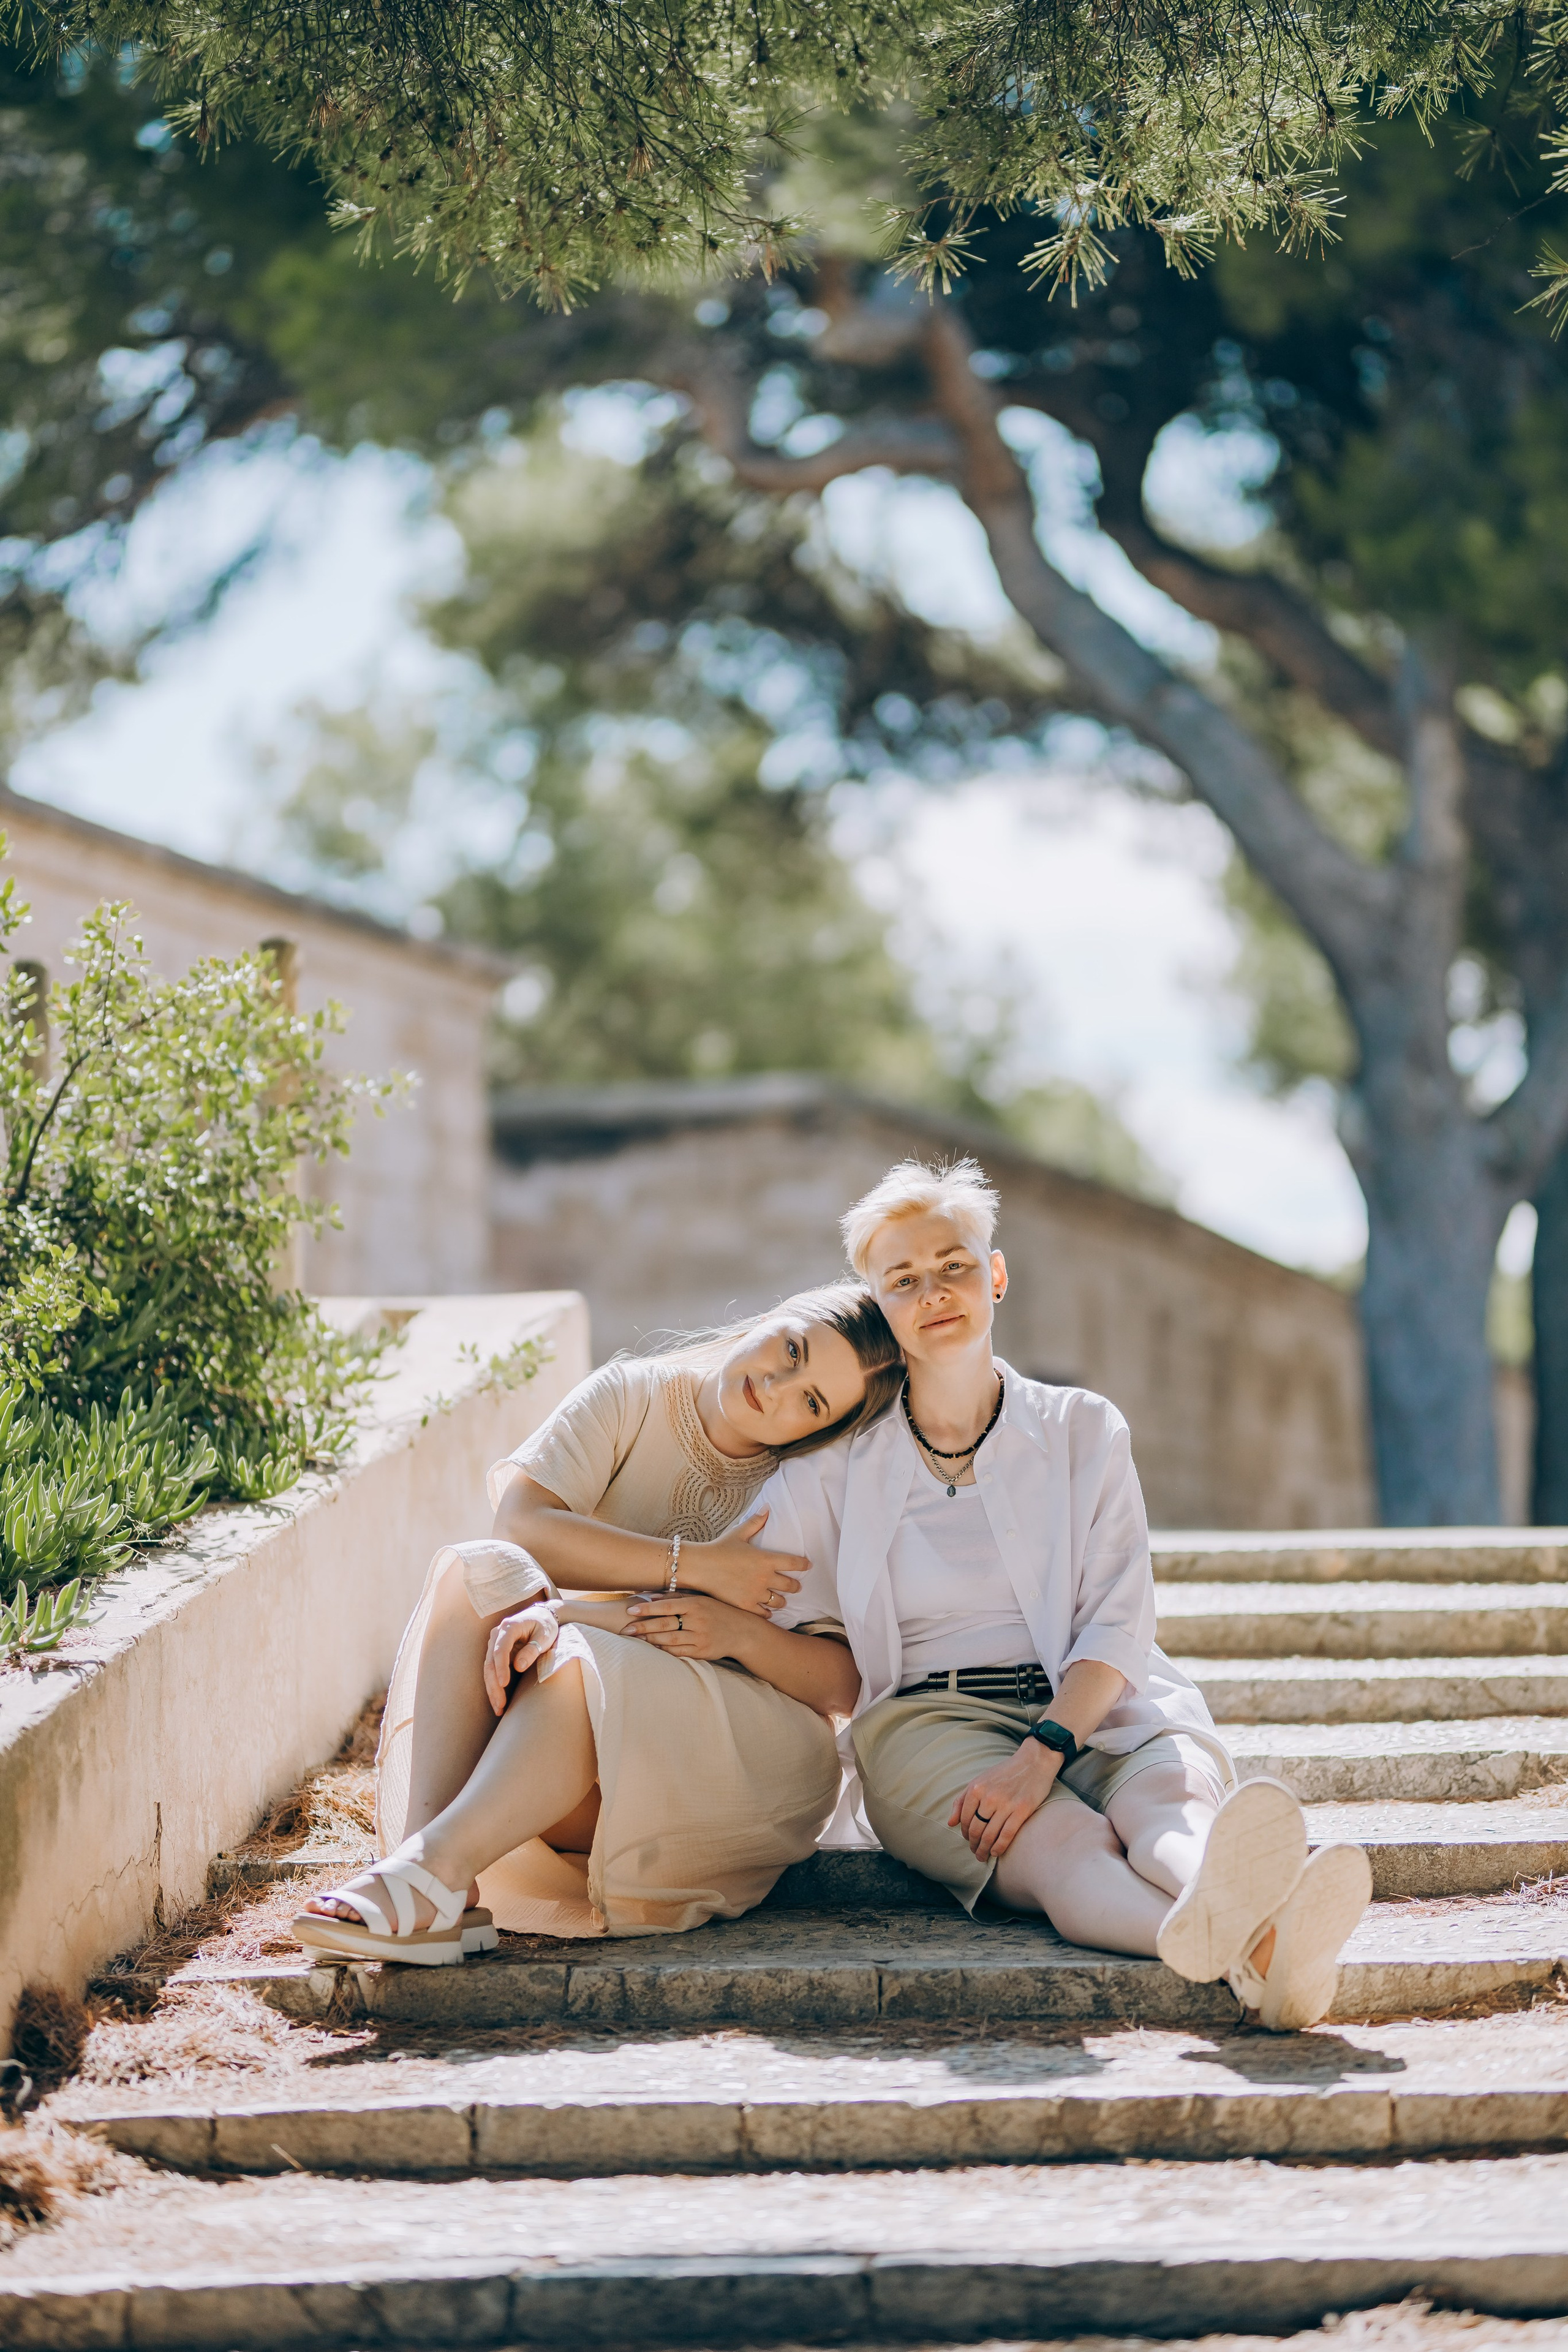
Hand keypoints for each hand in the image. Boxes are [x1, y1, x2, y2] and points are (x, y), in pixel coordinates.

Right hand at [483, 1601, 559, 1714]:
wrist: (542, 1617)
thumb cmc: (545, 1626)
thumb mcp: (544, 1636)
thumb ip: (532, 1650)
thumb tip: (518, 1667)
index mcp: (509, 1627)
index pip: (500, 1649)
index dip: (501, 1667)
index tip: (504, 1684)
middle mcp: (497, 1634)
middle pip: (490, 1662)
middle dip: (494, 1685)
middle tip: (500, 1704)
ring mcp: (495, 1644)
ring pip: (488, 1669)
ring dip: (492, 1689)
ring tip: (499, 1708)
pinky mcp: (497, 1653)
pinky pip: (493, 1671)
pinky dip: (494, 1686)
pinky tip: (498, 1701)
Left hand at [622, 1589, 755, 1661]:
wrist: (743, 1632)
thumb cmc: (718, 1612)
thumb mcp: (702, 1600)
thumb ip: (677, 1597)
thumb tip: (650, 1596)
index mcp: (697, 1604)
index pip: (667, 1606)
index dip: (647, 1609)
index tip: (630, 1610)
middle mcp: (698, 1620)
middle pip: (665, 1624)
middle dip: (643, 1626)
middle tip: (625, 1628)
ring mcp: (701, 1637)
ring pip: (670, 1640)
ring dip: (651, 1640)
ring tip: (635, 1639)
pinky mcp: (702, 1652)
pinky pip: (679, 1652)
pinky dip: (664, 1650)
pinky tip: (653, 1648)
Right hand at [683, 1509, 805, 1615]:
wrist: (700, 1567)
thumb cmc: (719, 1548)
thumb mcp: (739, 1533)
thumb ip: (756, 1522)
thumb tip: (768, 1507)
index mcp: (766, 1559)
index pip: (794, 1563)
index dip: (803, 1564)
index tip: (808, 1565)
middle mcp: (764, 1578)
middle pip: (790, 1586)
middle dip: (796, 1586)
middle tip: (796, 1586)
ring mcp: (755, 1593)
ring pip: (779, 1601)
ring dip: (782, 1601)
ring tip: (782, 1600)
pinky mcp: (745, 1605)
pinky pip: (764, 1613)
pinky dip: (768, 1613)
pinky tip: (767, 1611)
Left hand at [949, 1740, 1061, 1861]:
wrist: (1034, 1762)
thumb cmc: (1005, 1773)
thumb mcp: (979, 1780)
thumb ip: (962, 1800)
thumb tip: (950, 1823)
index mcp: (976, 1788)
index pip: (964, 1819)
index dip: (965, 1833)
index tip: (968, 1840)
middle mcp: (989, 1796)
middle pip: (976, 1829)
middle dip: (974, 1845)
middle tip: (975, 1852)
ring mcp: (1006, 1804)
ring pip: (989, 1835)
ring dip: (984, 1850)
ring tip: (983, 1856)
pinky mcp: (1022, 1810)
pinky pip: (1006, 1835)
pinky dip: (999, 1847)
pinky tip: (996, 1852)